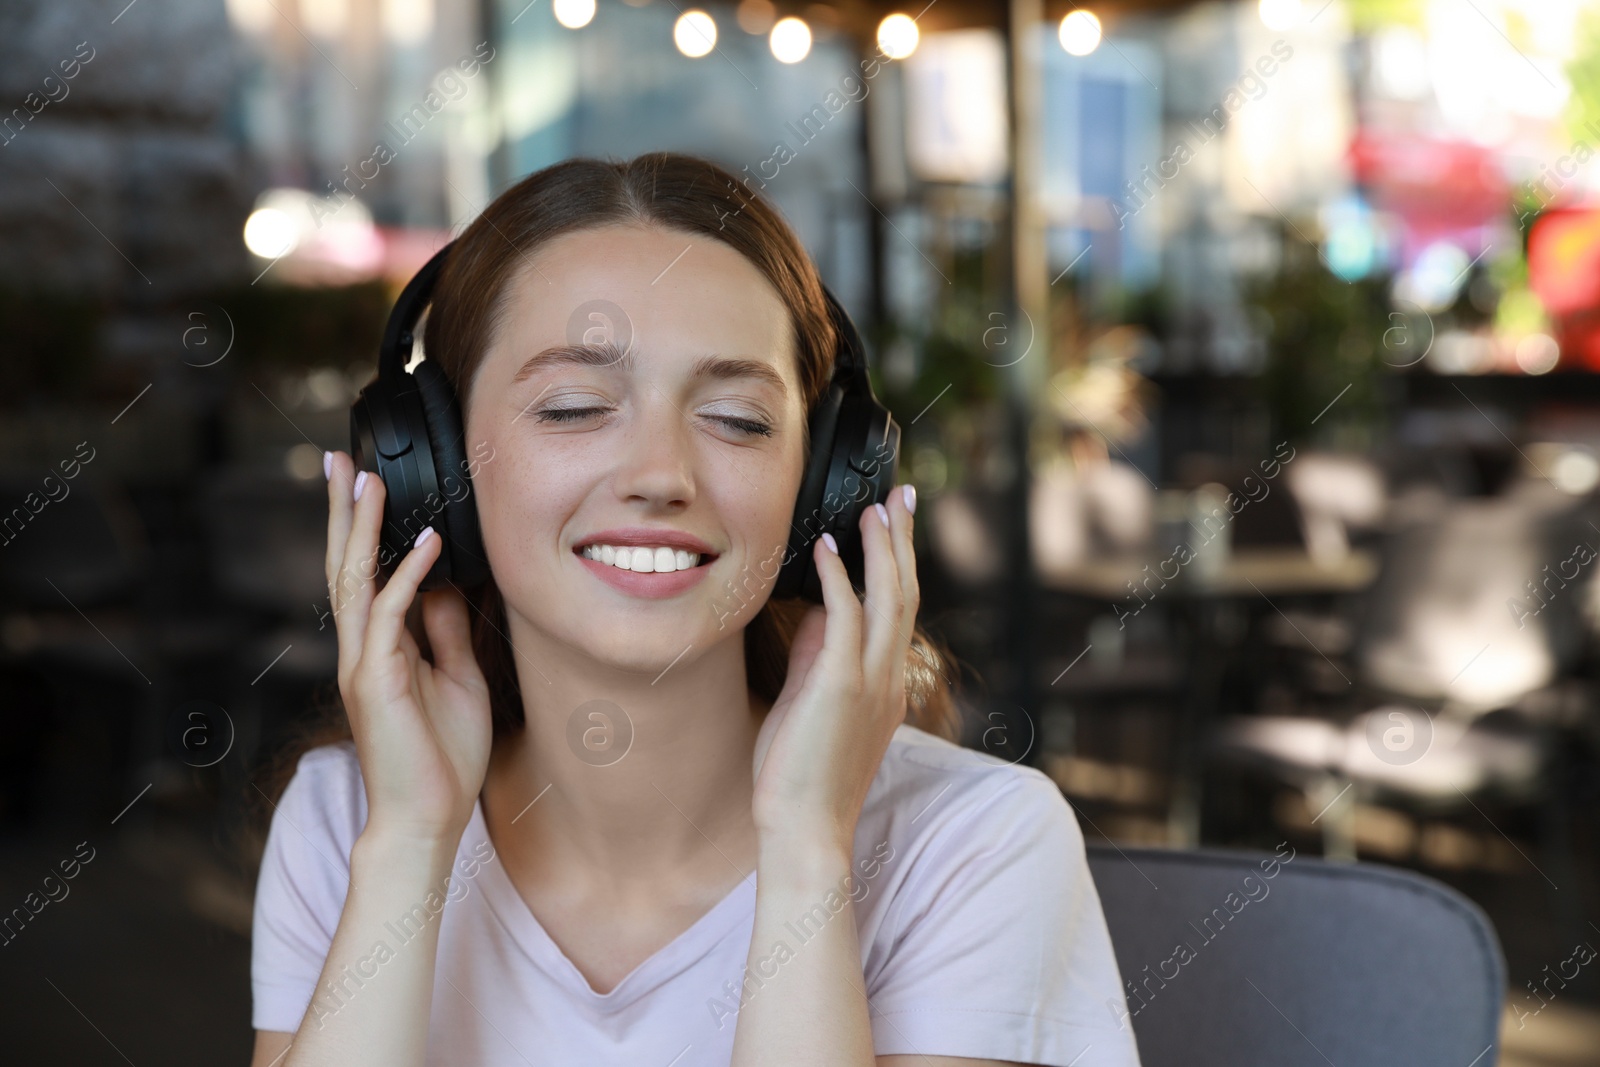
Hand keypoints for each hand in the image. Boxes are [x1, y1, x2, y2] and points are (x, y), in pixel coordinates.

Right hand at [324, 451, 492, 845]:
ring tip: (366, 479)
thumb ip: (447, 631)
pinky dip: (407, 576)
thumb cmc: (443, 757)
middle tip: (338, 460)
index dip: (365, 530)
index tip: (367, 483)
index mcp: (381, 648)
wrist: (429, 819)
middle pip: (345, 566)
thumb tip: (448, 583)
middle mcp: (363, 650)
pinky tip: (425, 543)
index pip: (365, 575)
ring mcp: (363, 664)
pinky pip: (389, 616)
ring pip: (353, 581)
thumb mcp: (458, 678)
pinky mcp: (375, 681)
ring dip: (362, 528)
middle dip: (344, 512)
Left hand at [750, 485, 918, 851]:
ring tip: (875, 508)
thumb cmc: (799, 778)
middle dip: (903, 541)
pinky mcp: (842, 688)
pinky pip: (846, 618)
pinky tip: (829, 547)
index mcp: (886, 687)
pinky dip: (841, 578)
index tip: (894, 526)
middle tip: (901, 497)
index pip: (900, 613)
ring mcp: (870, 683)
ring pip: (889, 598)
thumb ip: (817, 658)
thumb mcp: (809, 705)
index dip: (899, 565)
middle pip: (906, 594)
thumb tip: (817, 612)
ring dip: (882, 547)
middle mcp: (888, 680)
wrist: (804, 831)